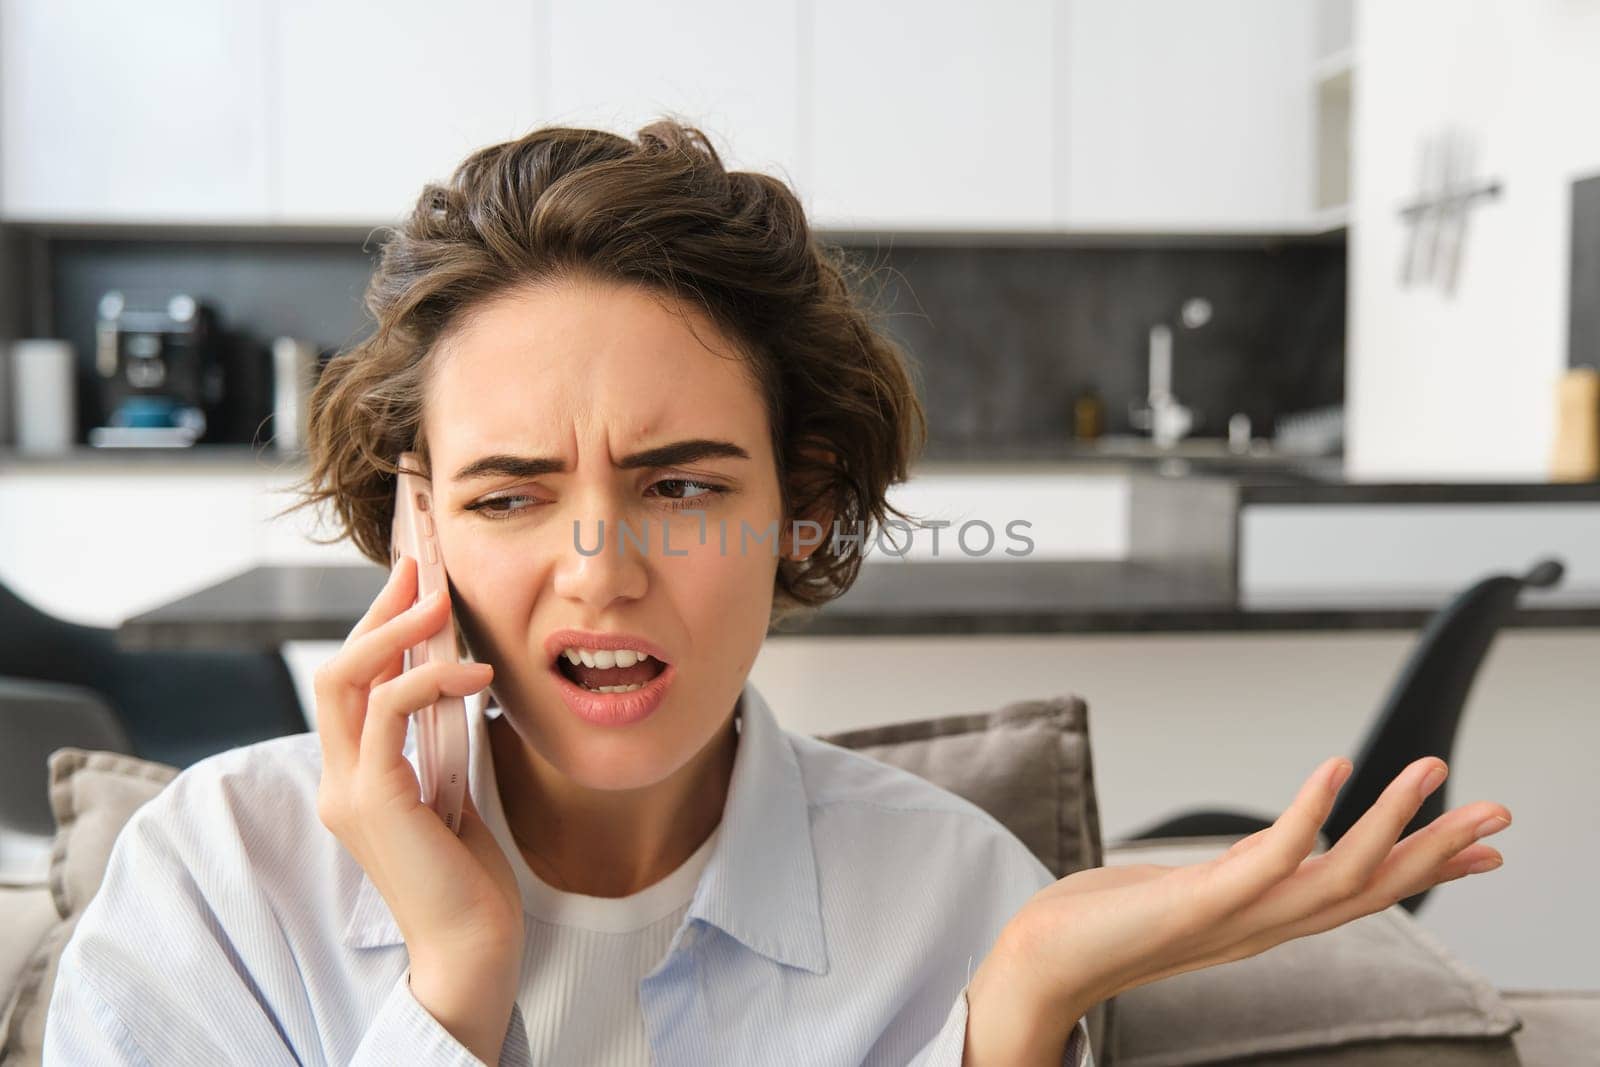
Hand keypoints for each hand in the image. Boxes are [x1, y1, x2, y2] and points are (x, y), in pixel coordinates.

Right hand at [314, 553, 521, 1061]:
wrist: (473, 943)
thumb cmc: (470, 874)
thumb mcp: (451, 789)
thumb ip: (437, 742)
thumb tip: (452, 680)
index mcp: (355, 778)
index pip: (352, 687)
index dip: (378, 630)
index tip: (414, 585)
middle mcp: (338, 780)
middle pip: (338, 671)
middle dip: (378, 612)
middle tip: (419, 567)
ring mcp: (347, 790)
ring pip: (348, 681)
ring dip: (396, 631)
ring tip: (442, 601)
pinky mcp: (372, 799)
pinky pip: (390, 711)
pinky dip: (432, 679)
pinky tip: (478, 675)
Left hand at [972, 756, 1511, 1055]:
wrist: (1044, 959)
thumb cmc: (1108, 919)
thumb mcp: (1195, 888)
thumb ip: (1244, 871)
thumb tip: (1280, 844)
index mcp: (1267, 921)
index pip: (1363, 893)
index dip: (1424, 869)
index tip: (1480, 845)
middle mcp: (1265, 926)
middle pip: (1373, 889)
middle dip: (1439, 850)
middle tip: (1499, 812)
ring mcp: (1238, 917)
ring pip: (1341, 876)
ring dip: (1392, 823)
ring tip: (1432, 769)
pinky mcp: (1201, 902)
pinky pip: (1269, 858)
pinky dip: (1307, 811)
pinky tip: (1335, 768)